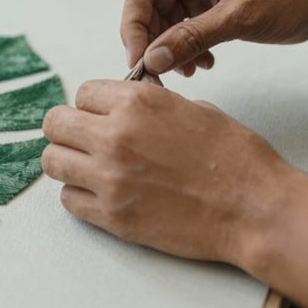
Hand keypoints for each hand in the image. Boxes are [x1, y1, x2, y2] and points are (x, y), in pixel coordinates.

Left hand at [41, 79, 298, 264]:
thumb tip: (127, 105)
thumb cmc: (234, 158)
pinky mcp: (112, 216)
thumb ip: (151, 104)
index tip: (101, 114)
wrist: (255, 208)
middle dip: (68, 128)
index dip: (93, 104)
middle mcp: (115, 136)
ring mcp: (109, 178)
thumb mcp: (193, 108)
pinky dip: (79, 195)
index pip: (82, 92)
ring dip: (68, 161)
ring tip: (88, 167)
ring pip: (52, 161)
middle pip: (55, 123)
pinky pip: (68, 200)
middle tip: (84, 139)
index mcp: (137, 103)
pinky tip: (100, 193)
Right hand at [122, 0, 307, 75]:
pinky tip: (203, 62)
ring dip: (171, 48)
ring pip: (164, 18)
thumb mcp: (238, 19)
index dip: (133, 25)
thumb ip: (191, 39)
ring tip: (187, 70)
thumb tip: (152, 60)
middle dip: (152, 41)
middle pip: (149, 4)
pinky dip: (187, 46)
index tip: (137, 58)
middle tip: (156, 72)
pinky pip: (183, 24)